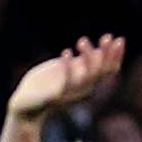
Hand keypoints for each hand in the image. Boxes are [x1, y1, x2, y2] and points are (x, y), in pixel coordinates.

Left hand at [7, 35, 125, 121]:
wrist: (24, 105)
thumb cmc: (45, 85)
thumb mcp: (65, 71)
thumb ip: (80, 63)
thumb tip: (97, 51)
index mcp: (88, 84)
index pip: (109, 71)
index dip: (116, 56)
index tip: (118, 38)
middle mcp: (83, 91)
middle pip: (102, 73)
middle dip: (108, 54)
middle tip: (107, 36)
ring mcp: (71, 95)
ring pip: (87, 77)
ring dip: (87, 57)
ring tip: (82, 40)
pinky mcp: (56, 98)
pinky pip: (66, 83)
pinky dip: (67, 67)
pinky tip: (65, 52)